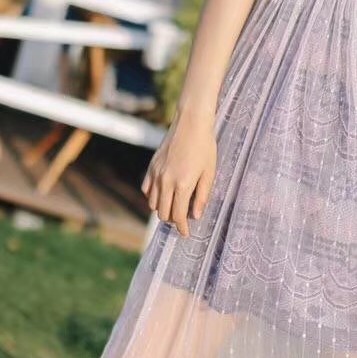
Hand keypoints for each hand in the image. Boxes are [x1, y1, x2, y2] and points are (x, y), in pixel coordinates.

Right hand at [141, 110, 216, 237]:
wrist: (191, 123)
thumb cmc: (205, 147)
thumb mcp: (209, 173)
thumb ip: (202, 196)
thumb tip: (195, 215)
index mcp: (183, 185)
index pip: (178, 215)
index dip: (182, 228)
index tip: (185, 233)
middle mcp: (166, 181)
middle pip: (163, 213)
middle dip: (173, 220)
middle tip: (182, 220)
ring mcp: (156, 174)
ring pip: (152, 203)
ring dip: (162, 209)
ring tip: (173, 207)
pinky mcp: (151, 166)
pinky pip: (146, 189)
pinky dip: (152, 196)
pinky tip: (162, 195)